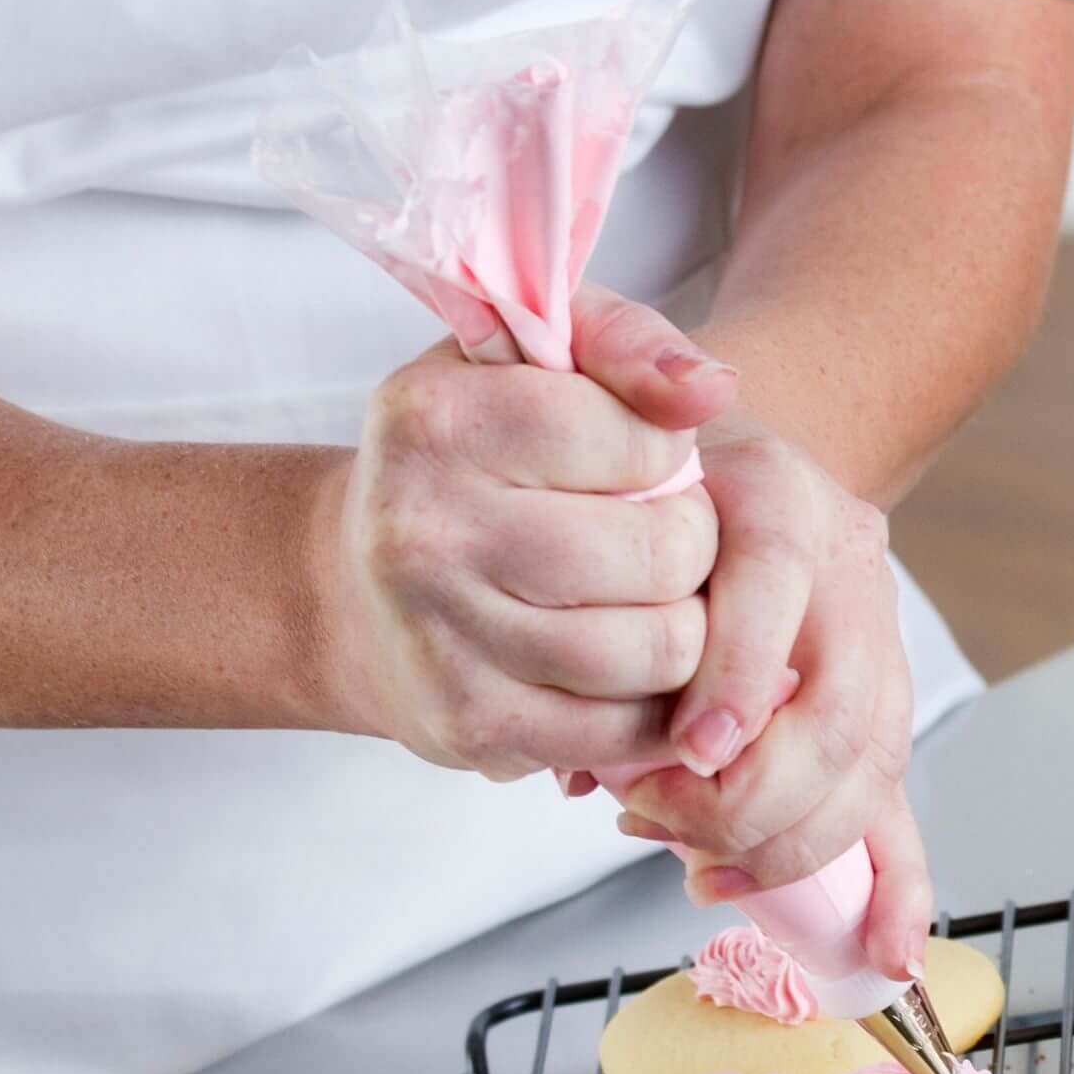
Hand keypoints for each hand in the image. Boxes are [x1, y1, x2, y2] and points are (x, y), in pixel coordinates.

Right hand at [318, 289, 739, 777]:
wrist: (363, 591)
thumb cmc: (477, 457)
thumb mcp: (534, 359)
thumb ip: (628, 344)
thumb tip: (710, 388)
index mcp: (440, 421)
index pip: (646, 442)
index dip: (668, 454)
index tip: (635, 458)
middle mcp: (425, 531)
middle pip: (667, 554)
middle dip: (689, 543)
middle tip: (654, 534)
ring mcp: (443, 639)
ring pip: (664, 650)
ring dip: (682, 625)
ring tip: (643, 596)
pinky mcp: (475, 727)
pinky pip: (633, 729)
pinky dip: (653, 701)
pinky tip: (622, 662)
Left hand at [608, 411, 932, 981]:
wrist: (706, 472)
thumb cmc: (642, 507)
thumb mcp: (611, 522)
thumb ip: (600, 614)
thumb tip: (588, 773)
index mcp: (776, 495)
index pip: (775, 583)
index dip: (733, 676)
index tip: (680, 752)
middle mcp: (846, 564)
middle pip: (840, 706)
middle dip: (751, 795)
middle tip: (657, 818)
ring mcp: (877, 639)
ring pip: (870, 766)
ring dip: (787, 844)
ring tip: (702, 869)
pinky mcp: (883, 709)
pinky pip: (901, 805)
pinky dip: (898, 888)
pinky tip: (885, 950)